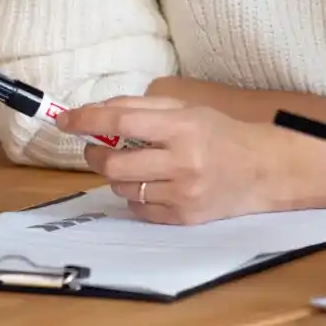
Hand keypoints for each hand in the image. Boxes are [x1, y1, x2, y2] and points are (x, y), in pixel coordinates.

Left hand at [58, 97, 282, 225]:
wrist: (261, 170)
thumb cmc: (219, 133)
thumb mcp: (186, 109)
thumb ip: (141, 107)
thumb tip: (96, 111)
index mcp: (182, 127)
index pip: (122, 120)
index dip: (87, 119)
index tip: (64, 120)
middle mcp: (182, 162)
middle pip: (115, 164)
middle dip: (95, 154)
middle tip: (95, 147)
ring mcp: (183, 194)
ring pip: (123, 188)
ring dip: (116, 176)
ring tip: (132, 165)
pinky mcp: (184, 217)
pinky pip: (140, 209)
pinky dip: (135, 195)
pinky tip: (150, 184)